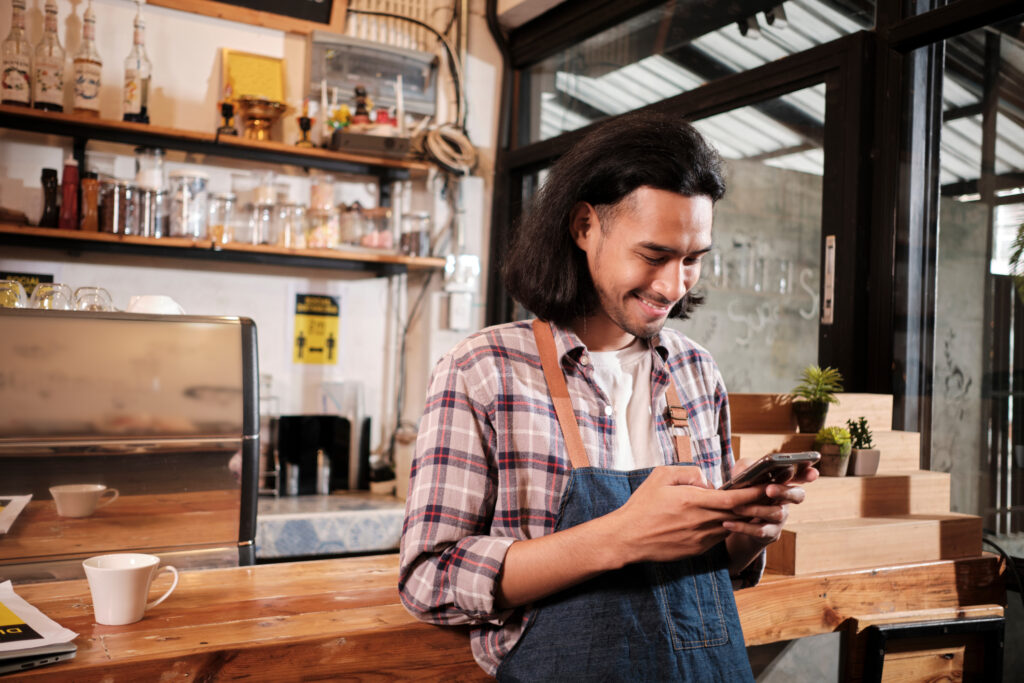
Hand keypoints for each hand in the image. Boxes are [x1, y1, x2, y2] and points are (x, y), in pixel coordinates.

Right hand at [607, 465, 768, 564]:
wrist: (628, 538)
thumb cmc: (642, 505)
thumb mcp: (661, 475)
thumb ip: (689, 472)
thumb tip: (707, 481)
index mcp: (693, 501)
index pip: (734, 498)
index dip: (754, 493)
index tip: (769, 486)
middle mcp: (701, 522)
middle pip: (740, 514)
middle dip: (759, 505)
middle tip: (774, 497)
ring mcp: (701, 539)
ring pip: (731, 526)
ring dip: (746, 518)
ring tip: (757, 507)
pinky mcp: (697, 550)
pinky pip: (718, 536)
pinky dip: (727, 527)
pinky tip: (728, 520)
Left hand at [722, 458, 818, 545]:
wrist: (735, 519)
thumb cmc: (743, 489)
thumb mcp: (743, 474)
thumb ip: (747, 468)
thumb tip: (750, 470)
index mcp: (783, 481)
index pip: (802, 475)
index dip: (808, 473)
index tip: (812, 472)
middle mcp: (787, 499)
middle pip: (797, 495)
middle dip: (785, 491)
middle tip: (770, 489)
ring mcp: (781, 517)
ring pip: (776, 513)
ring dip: (755, 510)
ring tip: (736, 508)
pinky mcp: (771, 533)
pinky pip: (760, 531)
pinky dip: (742, 527)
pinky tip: (728, 523)